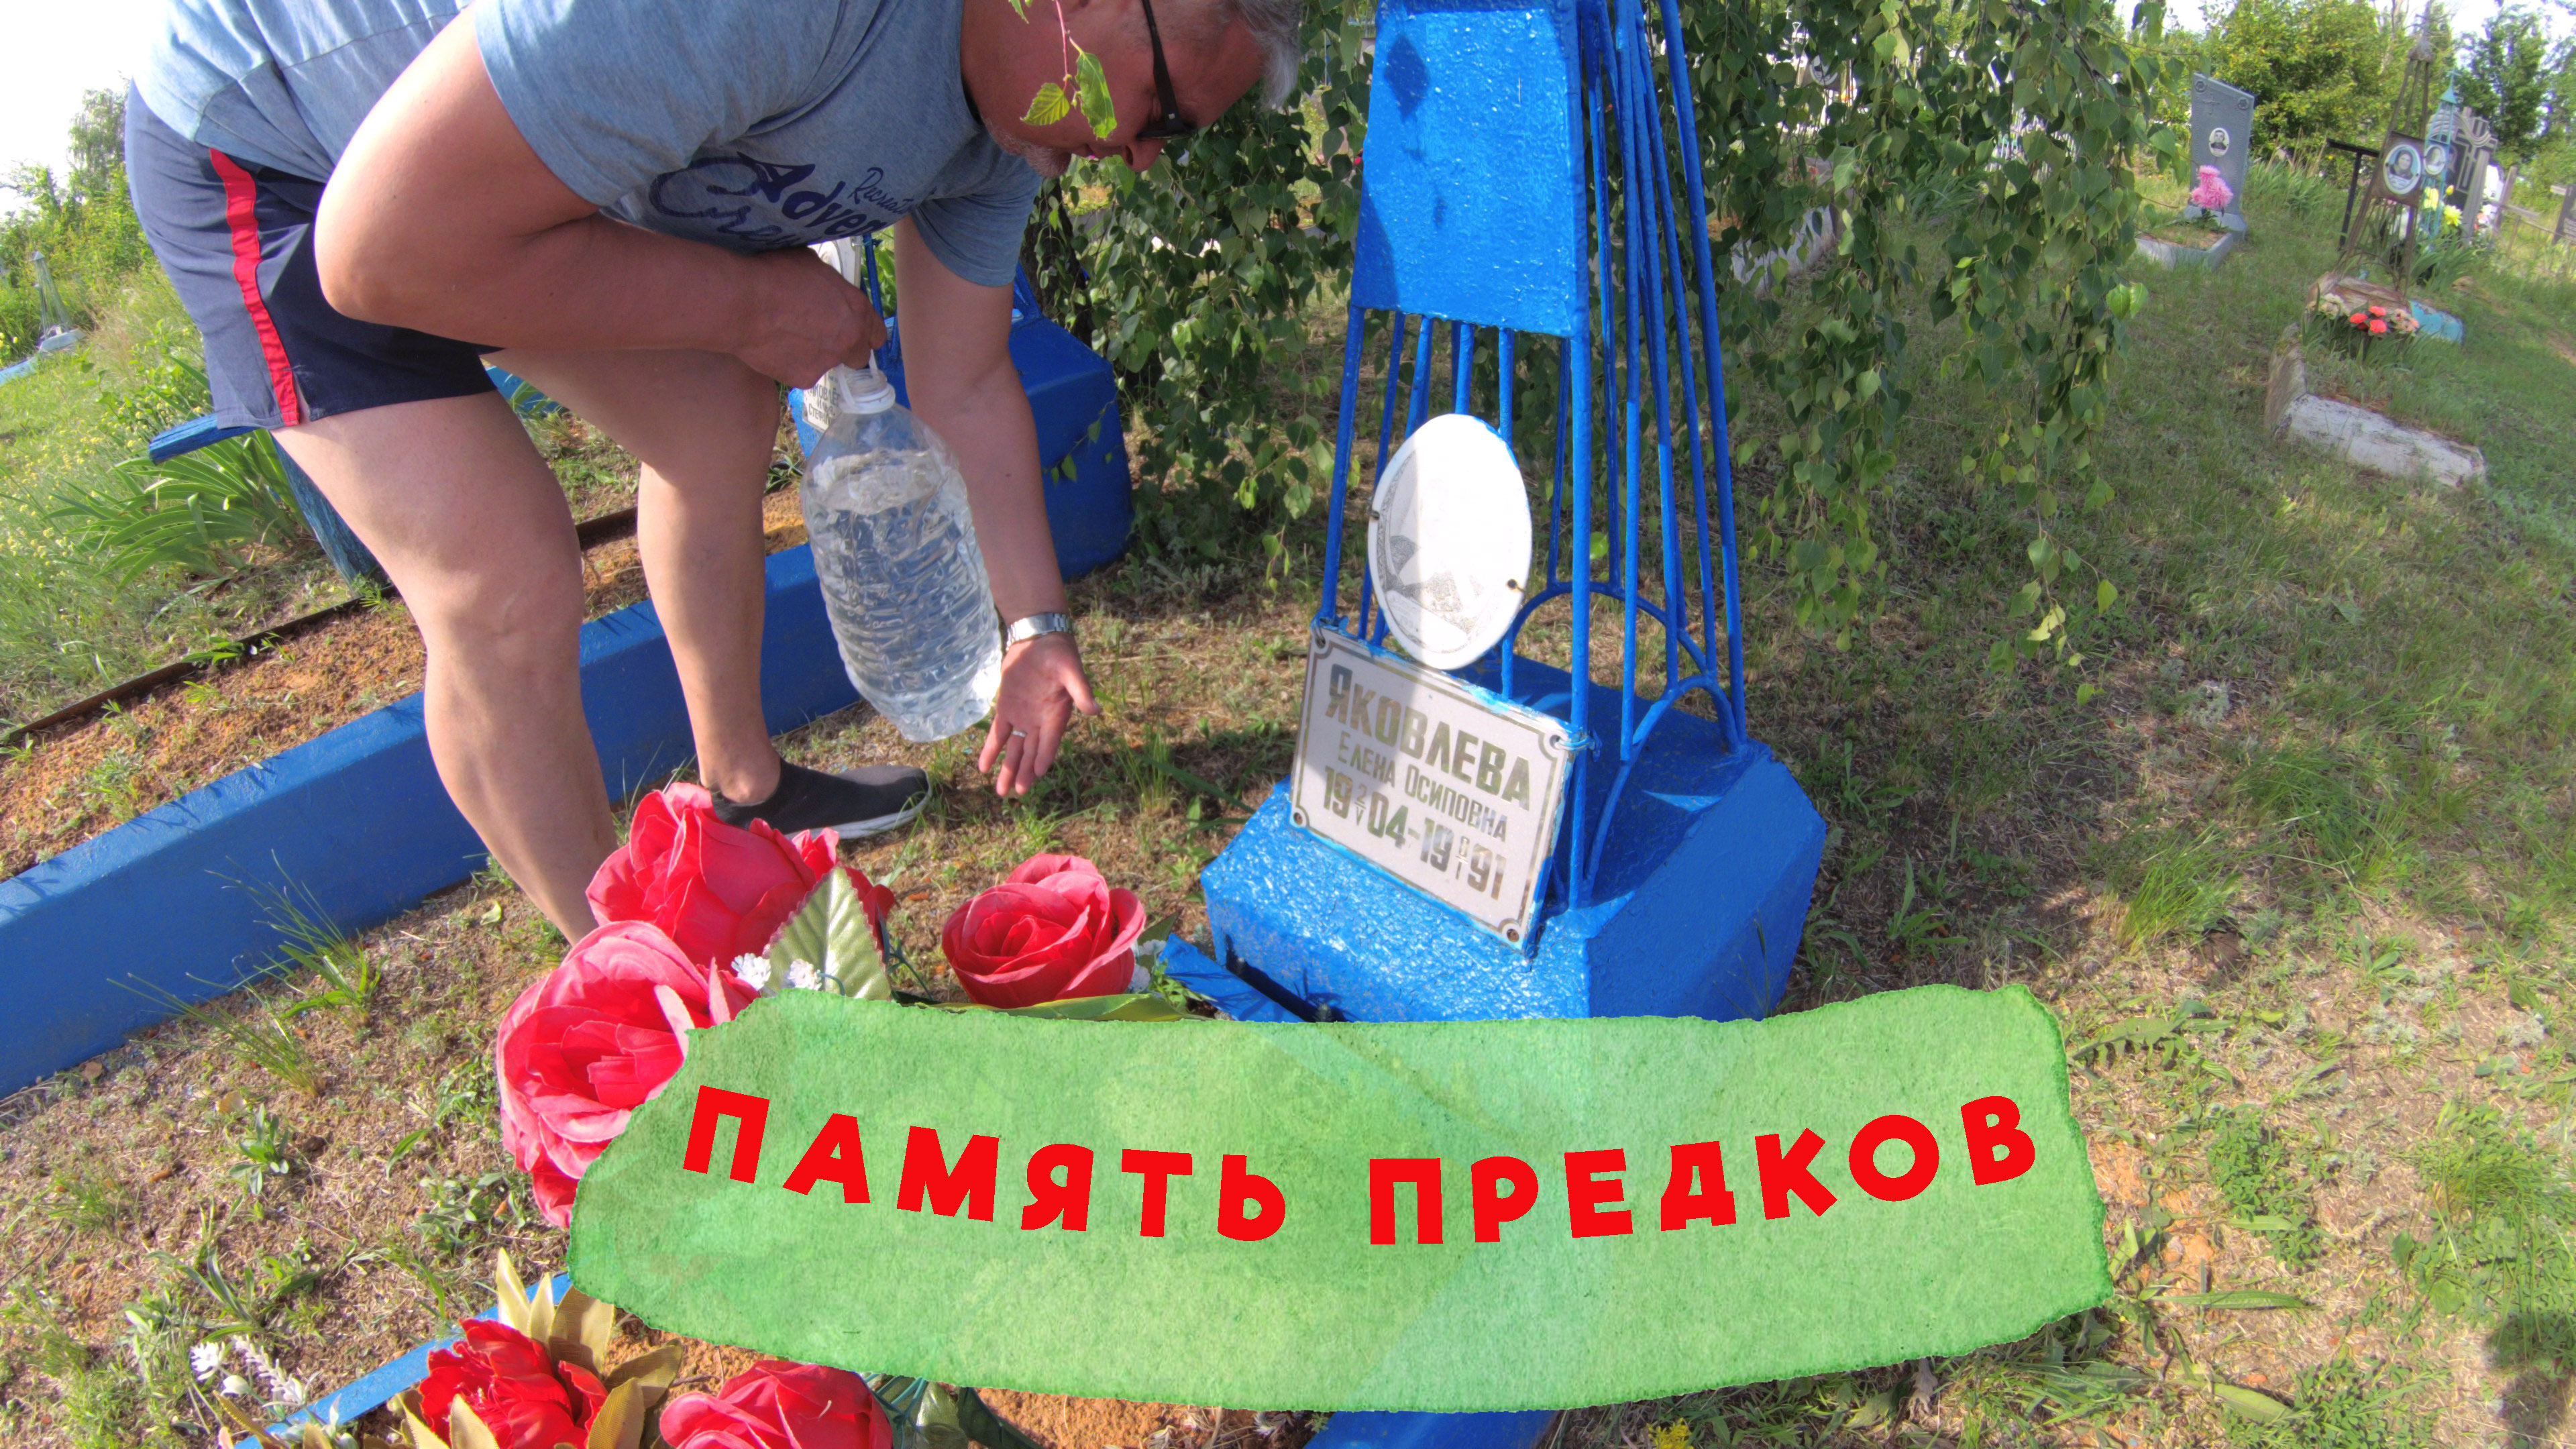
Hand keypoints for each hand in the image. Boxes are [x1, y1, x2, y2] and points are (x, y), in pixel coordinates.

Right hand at [730, 248, 887, 387]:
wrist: (743, 302)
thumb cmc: (774, 274)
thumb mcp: (811, 265)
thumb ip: (828, 284)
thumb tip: (823, 285)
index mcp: (857, 308)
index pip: (877, 332)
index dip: (865, 333)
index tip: (855, 334)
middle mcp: (849, 338)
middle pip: (859, 356)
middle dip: (844, 350)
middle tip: (819, 338)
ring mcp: (828, 361)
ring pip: (826, 364)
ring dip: (813, 355)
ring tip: (786, 337)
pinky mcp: (805, 377)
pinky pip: (801, 373)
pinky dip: (790, 364)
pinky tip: (773, 347)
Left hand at [977, 632, 1099, 796]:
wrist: (1038, 641)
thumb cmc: (1059, 654)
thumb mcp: (1071, 670)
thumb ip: (1081, 691)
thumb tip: (1095, 711)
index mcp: (1056, 715)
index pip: (1049, 742)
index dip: (1043, 757)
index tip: (1038, 774)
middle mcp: (1039, 722)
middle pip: (1031, 753)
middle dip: (1024, 773)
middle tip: (1018, 793)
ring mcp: (1022, 717)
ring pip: (1014, 749)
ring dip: (1008, 769)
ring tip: (1001, 791)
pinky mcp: (1006, 710)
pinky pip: (998, 734)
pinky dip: (991, 750)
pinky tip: (984, 767)